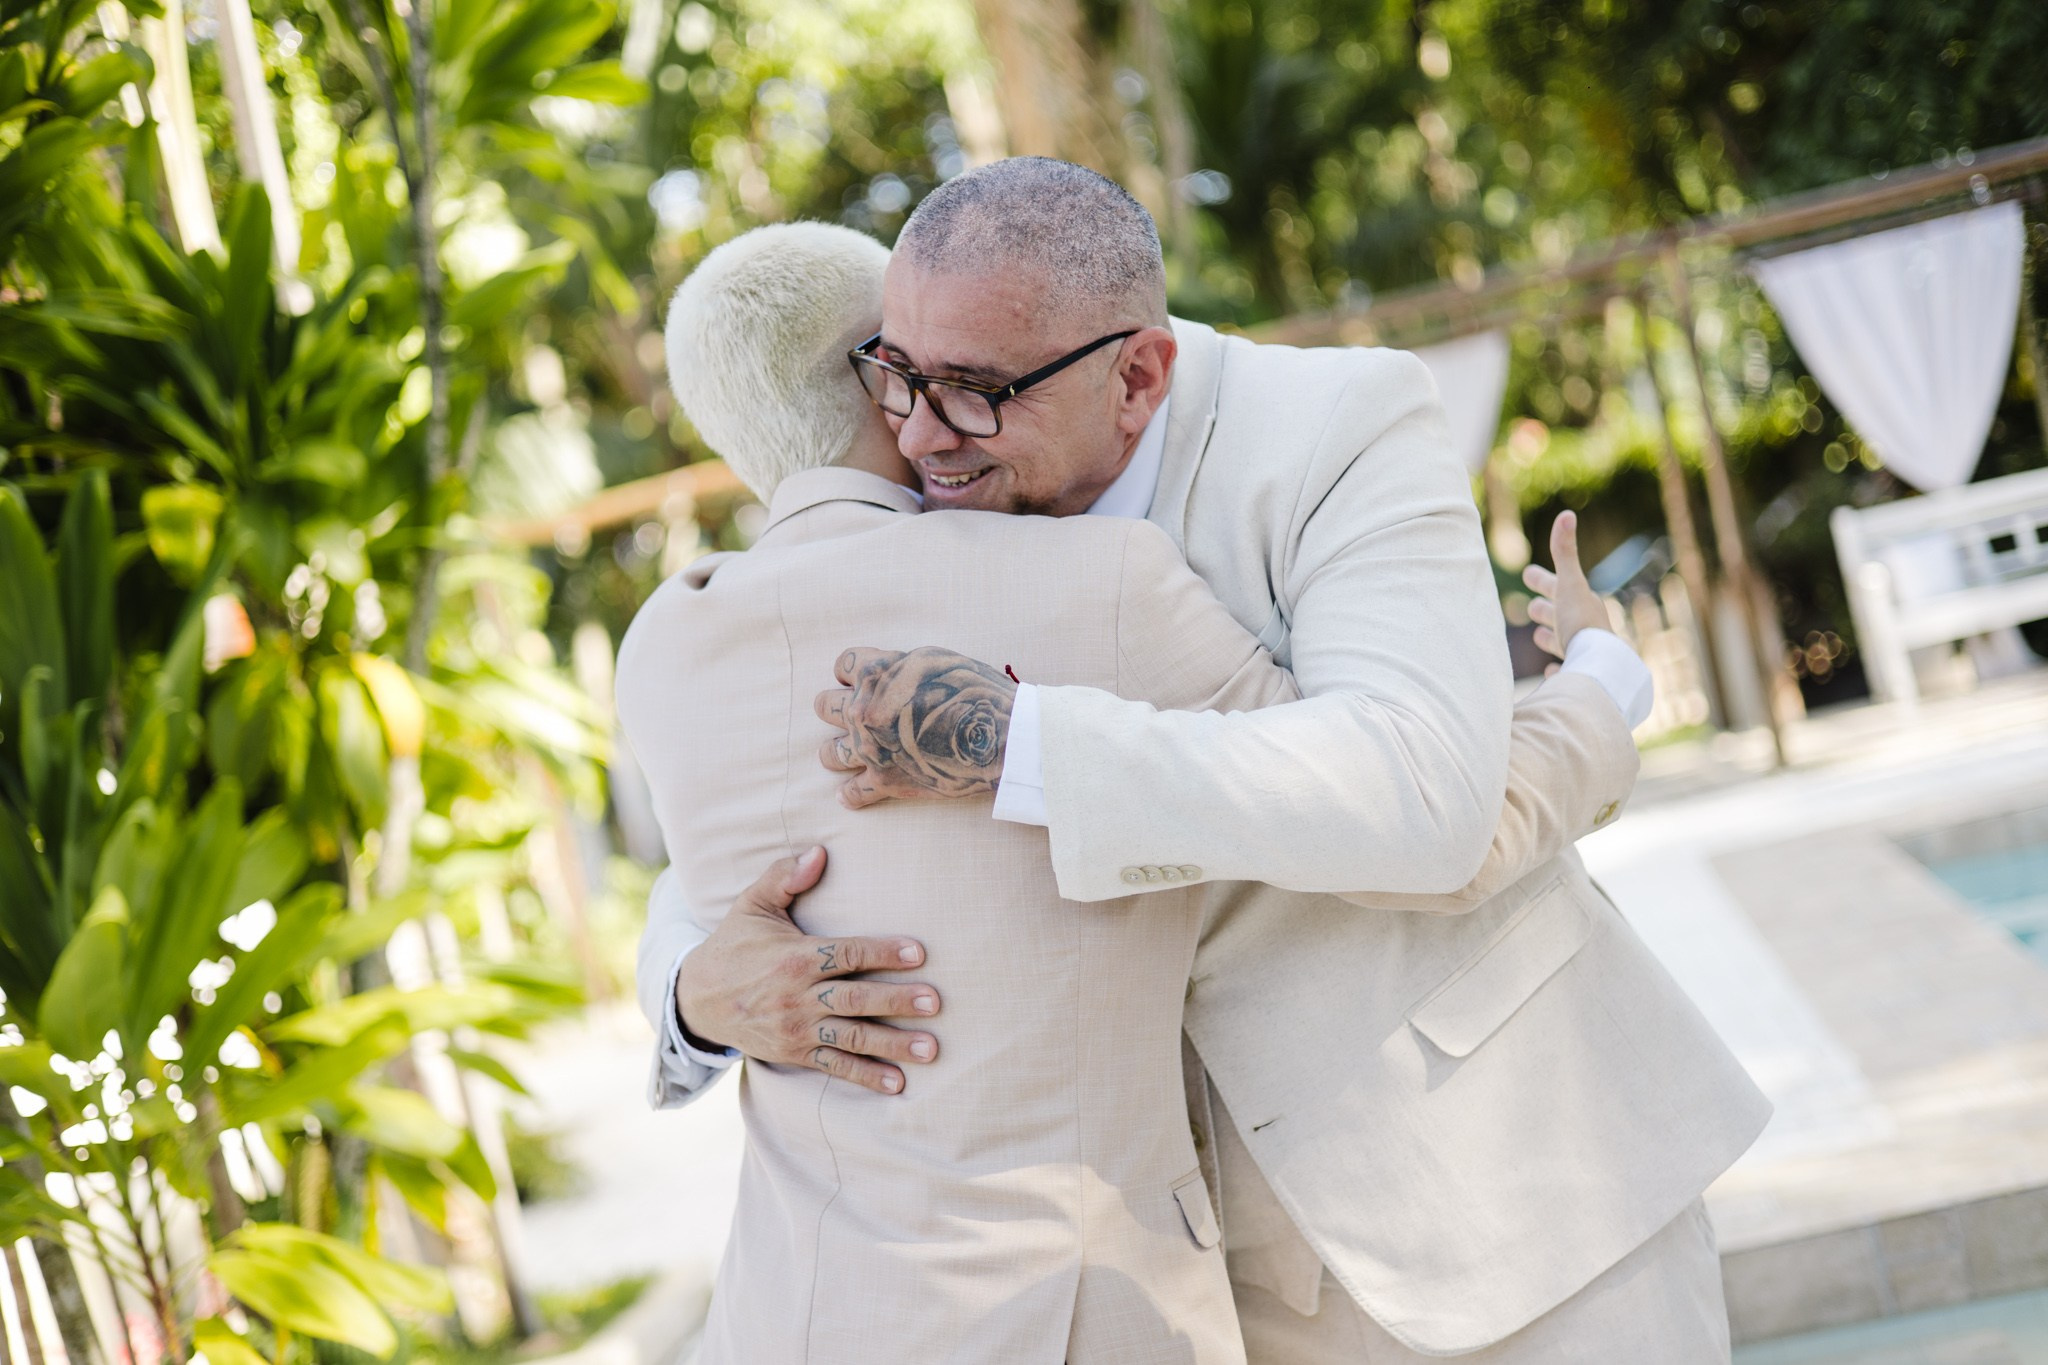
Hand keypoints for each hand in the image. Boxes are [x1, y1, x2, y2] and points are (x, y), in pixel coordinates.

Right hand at [674, 847, 940, 1094]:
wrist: (697, 1000)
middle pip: (856, 999)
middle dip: (897, 1001)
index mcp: (795, 957)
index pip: (846, 954)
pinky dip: (867, 1076)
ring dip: (893, 1045)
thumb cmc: (735, 945)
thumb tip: (819, 852)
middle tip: (935, 1002)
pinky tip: (898, 1083)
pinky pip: (836, 1067)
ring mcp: (798, 1029)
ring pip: (852, 1038)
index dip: (882, 952)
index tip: (918, 953)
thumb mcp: (752, 905)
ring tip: (930, 1049)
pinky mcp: (796, 1053)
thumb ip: (784, 876)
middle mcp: (798, 997)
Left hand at [814, 646, 1016, 809]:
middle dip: (836, 708)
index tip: (859, 680)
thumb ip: (900, 666)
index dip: (852, 673)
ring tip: (842, 754)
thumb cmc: (975, 691)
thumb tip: (885, 674)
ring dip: (836, 751)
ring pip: (829, 752)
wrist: (999, 737)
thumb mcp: (935, 659)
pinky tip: (849, 794)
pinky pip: (852, 793)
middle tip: (852, 715)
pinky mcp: (884, 781)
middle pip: (824, 706)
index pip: (843, 665)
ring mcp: (870, 748)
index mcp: (877, 673)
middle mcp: (864, 709)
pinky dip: (850, 795)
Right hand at [1521, 510, 1610, 671]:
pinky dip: (1559, 668)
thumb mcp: (1570, 584)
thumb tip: (1567, 514)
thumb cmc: (1582, 623)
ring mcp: (1583, 652)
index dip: (1542, 580)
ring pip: (1564, 641)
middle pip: (1561, 613)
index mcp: (1582, 604)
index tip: (1528, 573)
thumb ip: (1565, 552)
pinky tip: (1552, 671)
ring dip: (1551, 637)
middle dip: (1546, 608)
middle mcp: (1585, 627)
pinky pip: (1567, 670)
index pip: (1559, 586)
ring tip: (1540, 636)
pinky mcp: (1579, 675)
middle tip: (1533, 607)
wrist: (1599, 666)